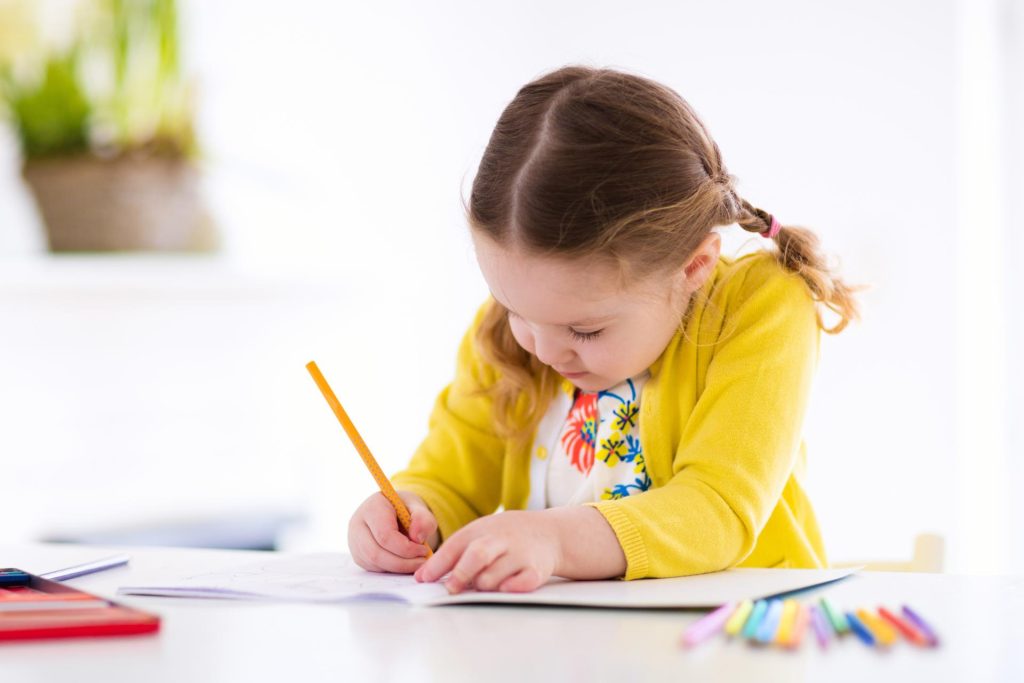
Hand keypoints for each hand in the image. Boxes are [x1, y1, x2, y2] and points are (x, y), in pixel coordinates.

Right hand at [348, 491, 438, 573]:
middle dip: (402, 563)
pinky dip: (393, 570)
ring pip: (375, 564)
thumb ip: (423, 519)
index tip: (424, 550)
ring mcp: (355, 542)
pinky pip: (375, 569)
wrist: (396, 512)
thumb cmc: (407, 509)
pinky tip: (406, 563)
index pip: (385, 535)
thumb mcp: (419, 508)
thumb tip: (418, 538)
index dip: (406, 548)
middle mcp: (358, 524)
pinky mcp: (359, 556)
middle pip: (376, 553)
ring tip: (417, 562)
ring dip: (399, 568)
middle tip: (422, 562)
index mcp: (372, 507)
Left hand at [413, 510, 560, 593]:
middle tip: (451, 589)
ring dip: (483, 584)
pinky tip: (505, 589)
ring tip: (479, 587)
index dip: (438, 564)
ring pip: (496, 574)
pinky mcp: (537, 569)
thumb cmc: (505, 536)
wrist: (549, 531)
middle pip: (477, 556)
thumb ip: (454, 553)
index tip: (423, 580)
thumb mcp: (480, 533)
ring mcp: (519, 555)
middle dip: (461, 573)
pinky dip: (514, 587)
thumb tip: (422, 576)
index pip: (455, 546)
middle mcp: (500, 541)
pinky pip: (524, 582)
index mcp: (481, 531)